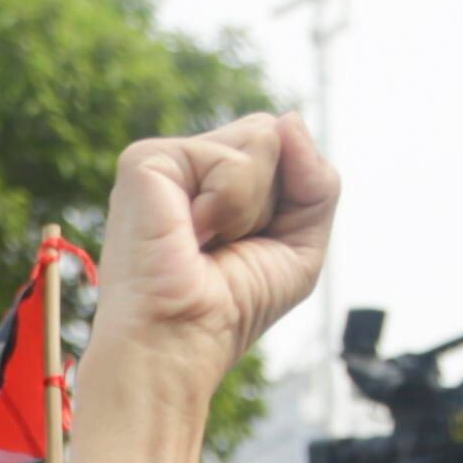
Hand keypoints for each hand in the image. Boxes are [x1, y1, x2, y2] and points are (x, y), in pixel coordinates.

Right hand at [82, 110, 336, 389]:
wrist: (181, 343)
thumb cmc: (232, 309)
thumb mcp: (301, 243)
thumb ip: (316, 179)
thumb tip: (289, 119)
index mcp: (215, 182)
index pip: (281, 144)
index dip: (289, 195)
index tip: (249, 246)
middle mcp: (188, 166)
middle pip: (273, 132)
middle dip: (273, 197)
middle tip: (226, 244)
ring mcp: (165, 160)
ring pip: (262, 136)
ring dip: (251, 205)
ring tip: (205, 242)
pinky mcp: (146, 161)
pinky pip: (231, 155)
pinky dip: (229, 203)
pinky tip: (191, 234)